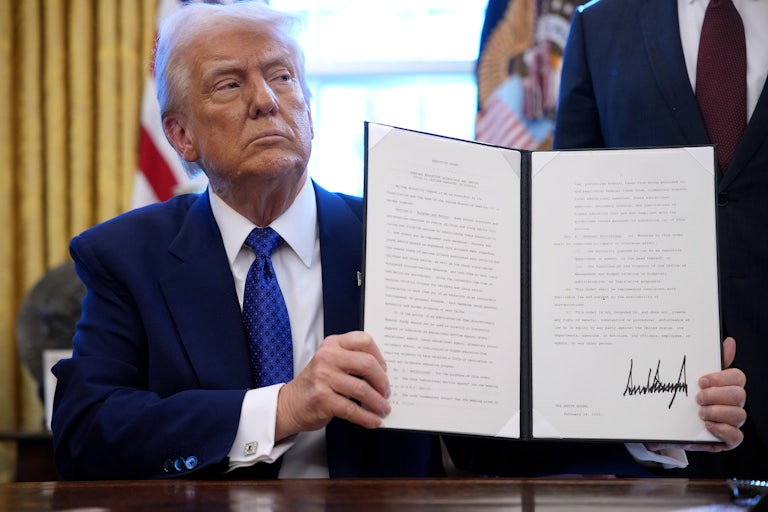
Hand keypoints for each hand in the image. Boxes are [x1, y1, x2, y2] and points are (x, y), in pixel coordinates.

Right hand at [274, 331, 390, 440]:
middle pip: (367, 364)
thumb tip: (383, 374)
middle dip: (382, 382)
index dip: (380, 357)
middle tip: (386, 392)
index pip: (364, 340)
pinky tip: (373, 420)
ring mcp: (323, 377)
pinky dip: (367, 417)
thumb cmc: (316, 383)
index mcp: (332, 344)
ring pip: (362, 389)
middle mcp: (327, 357)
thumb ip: (351, 360)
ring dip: (378, 403)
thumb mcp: (330, 362)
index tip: (384, 370)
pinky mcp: (322, 399)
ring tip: (383, 408)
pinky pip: (352, 409)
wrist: (290, 403)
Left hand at [647, 337, 746, 452]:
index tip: (701, 381)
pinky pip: (736, 437)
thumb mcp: (692, 379)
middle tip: (697, 398)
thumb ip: (709, 361)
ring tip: (699, 413)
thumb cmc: (684, 399)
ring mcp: (732, 421)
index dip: (721, 378)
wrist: (668, 425)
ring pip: (739, 415)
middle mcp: (733, 403)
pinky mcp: (727, 439)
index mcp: (727, 386)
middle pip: (739, 395)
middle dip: (716, 395)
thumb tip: (729, 342)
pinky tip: (707, 425)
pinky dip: (722, 430)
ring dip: (716, 412)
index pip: (738, 377)